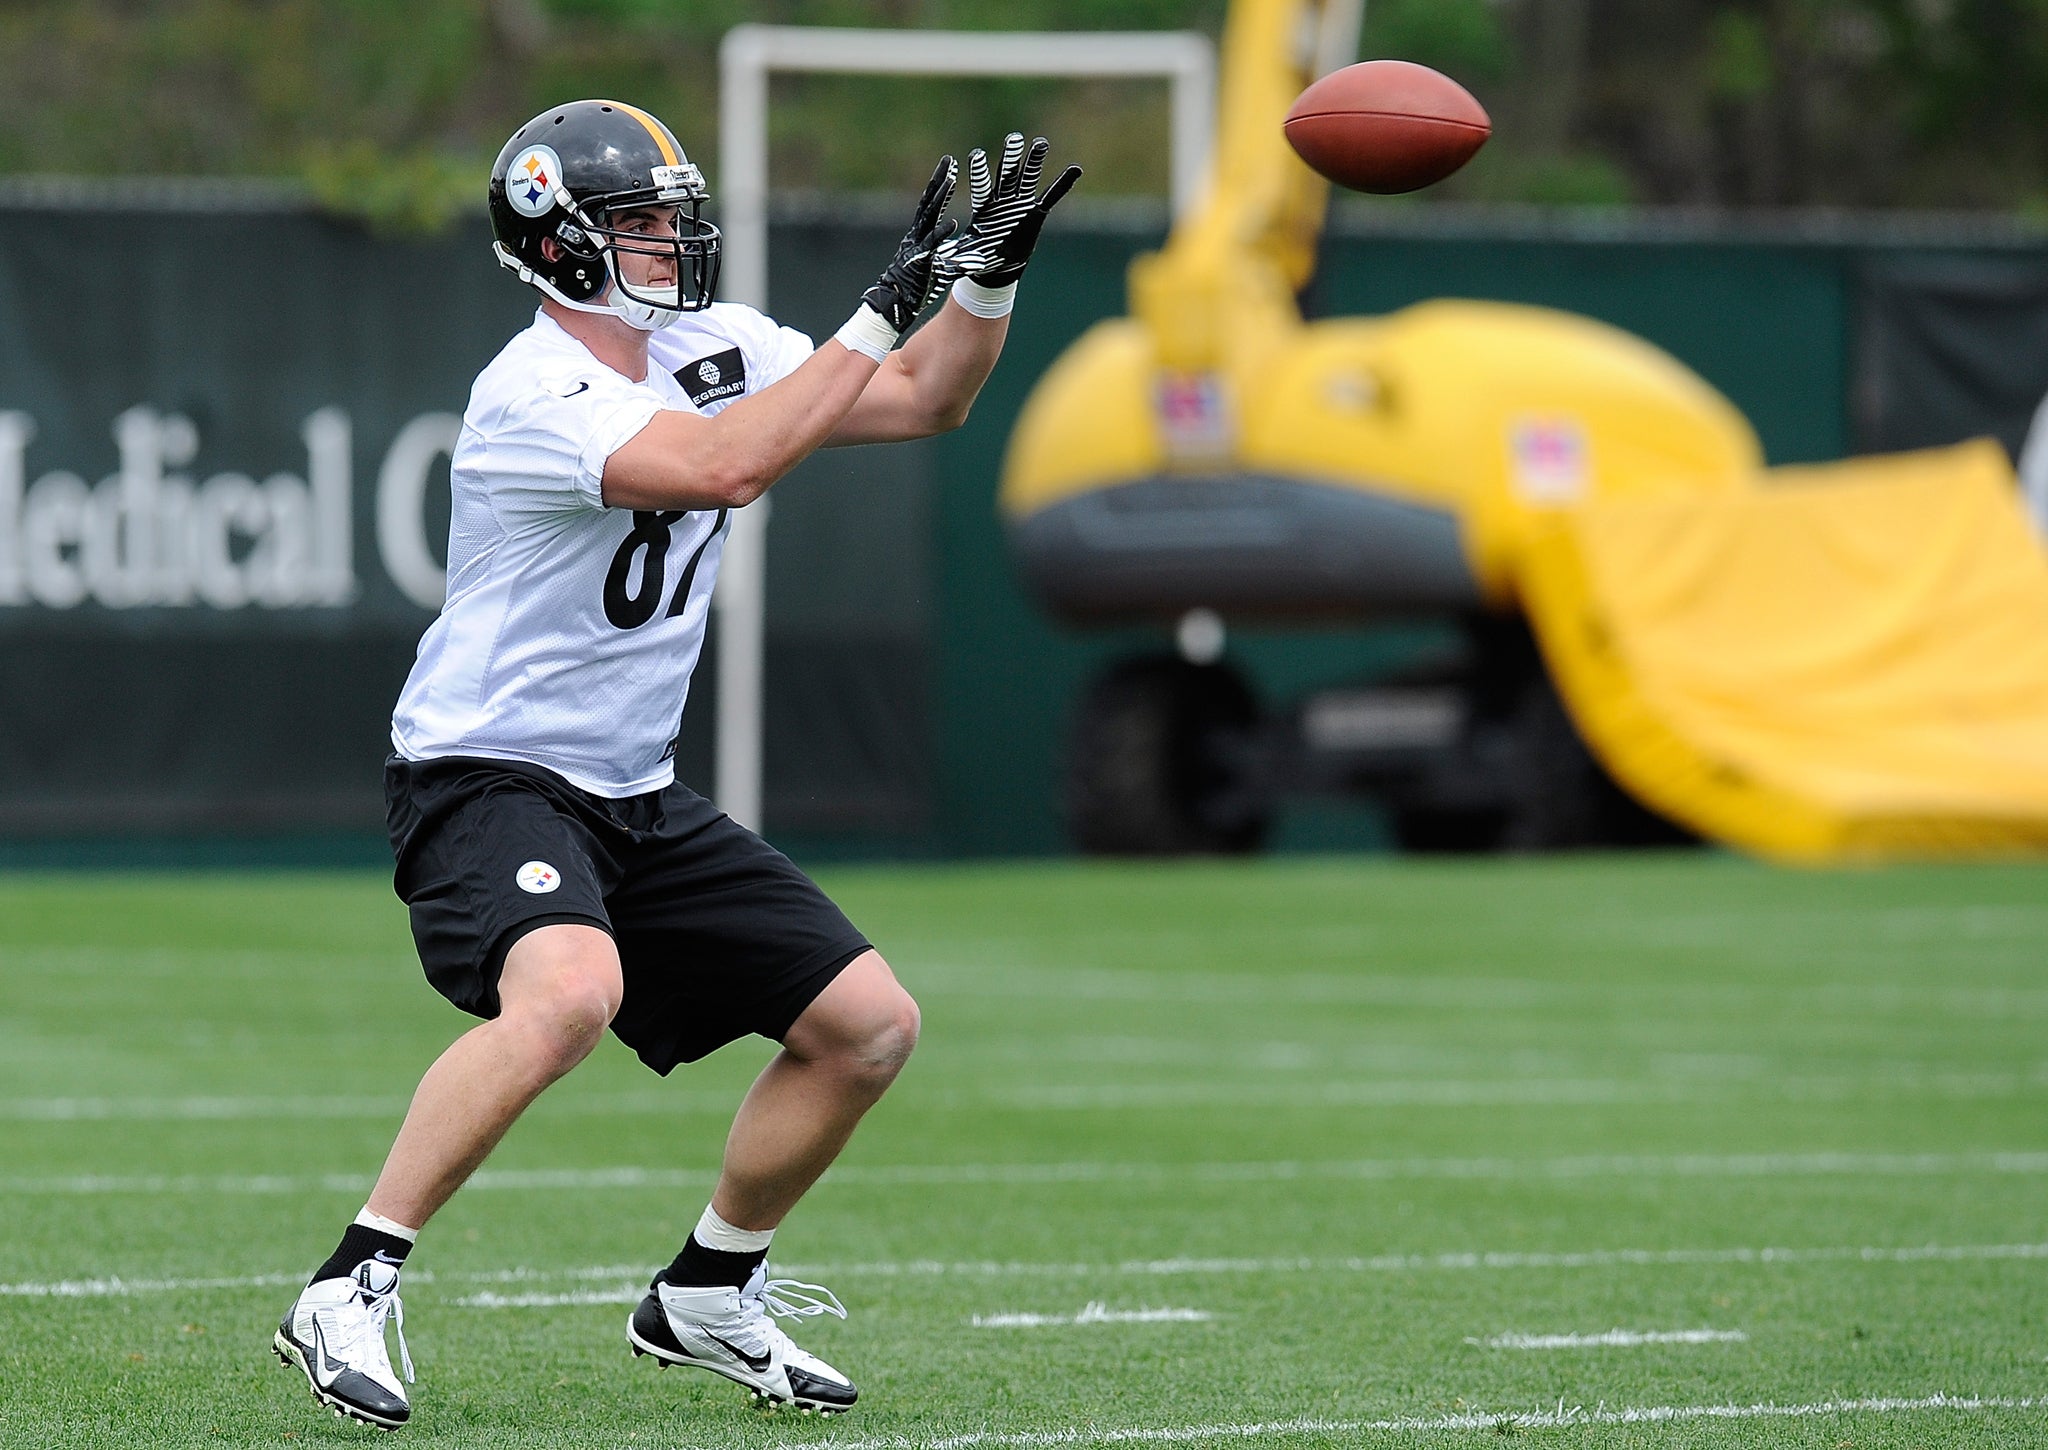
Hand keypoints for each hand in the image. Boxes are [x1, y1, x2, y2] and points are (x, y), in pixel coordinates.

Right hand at [860, 156, 960, 330]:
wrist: (894, 304)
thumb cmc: (914, 287)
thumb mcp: (935, 268)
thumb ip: (950, 258)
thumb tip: (970, 253)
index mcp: (918, 234)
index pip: (929, 203)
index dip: (939, 184)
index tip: (949, 166)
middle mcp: (916, 235)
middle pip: (928, 202)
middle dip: (940, 181)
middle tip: (950, 161)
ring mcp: (917, 245)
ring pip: (929, 216)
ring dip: (940, 198)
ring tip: (951, 180)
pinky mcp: (920, 259)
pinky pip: (931, 244)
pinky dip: (942, 233)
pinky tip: (954, 223)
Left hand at [937, 134, 1081, 288]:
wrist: (999, 267)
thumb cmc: (979, 259)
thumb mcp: (967, 258)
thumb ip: (959, 257)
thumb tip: (943, 262)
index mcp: (983, 208)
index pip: (981, 186)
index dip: (979, 172)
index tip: (976, 154)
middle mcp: (1002, 200)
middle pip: (1006, 175)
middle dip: (1010, 158)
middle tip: (1013, 138)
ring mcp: (1019, 204)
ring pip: (1027, 179)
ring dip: (1034, 162)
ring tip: (1040, 142)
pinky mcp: (1036, 213)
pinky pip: (1052, 196)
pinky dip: (1063, 184)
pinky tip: (1075, 169)